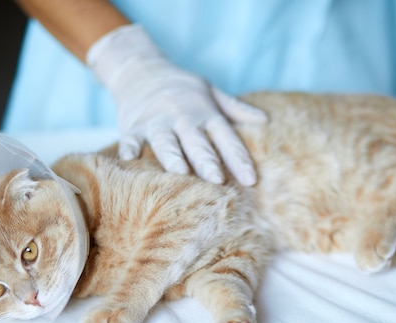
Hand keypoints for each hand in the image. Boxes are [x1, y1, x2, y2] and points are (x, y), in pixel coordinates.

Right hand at [87, 25, 266, 184]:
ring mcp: (156, 122)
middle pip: (197, 143)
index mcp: (205, 113)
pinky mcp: (133, 126)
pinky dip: (129, 148)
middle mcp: (183, 118)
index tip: (251, 180)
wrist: (140, 68)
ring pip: (166, 143)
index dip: (239, 159)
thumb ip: (235, 109)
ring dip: (173, 157)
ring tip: (181, 172)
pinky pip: (131, 139)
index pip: (226, 138)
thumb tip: (265, 119)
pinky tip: (129, 160)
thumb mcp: (211, 92)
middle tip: (218, 180)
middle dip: (208, 161)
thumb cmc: (182, 88)